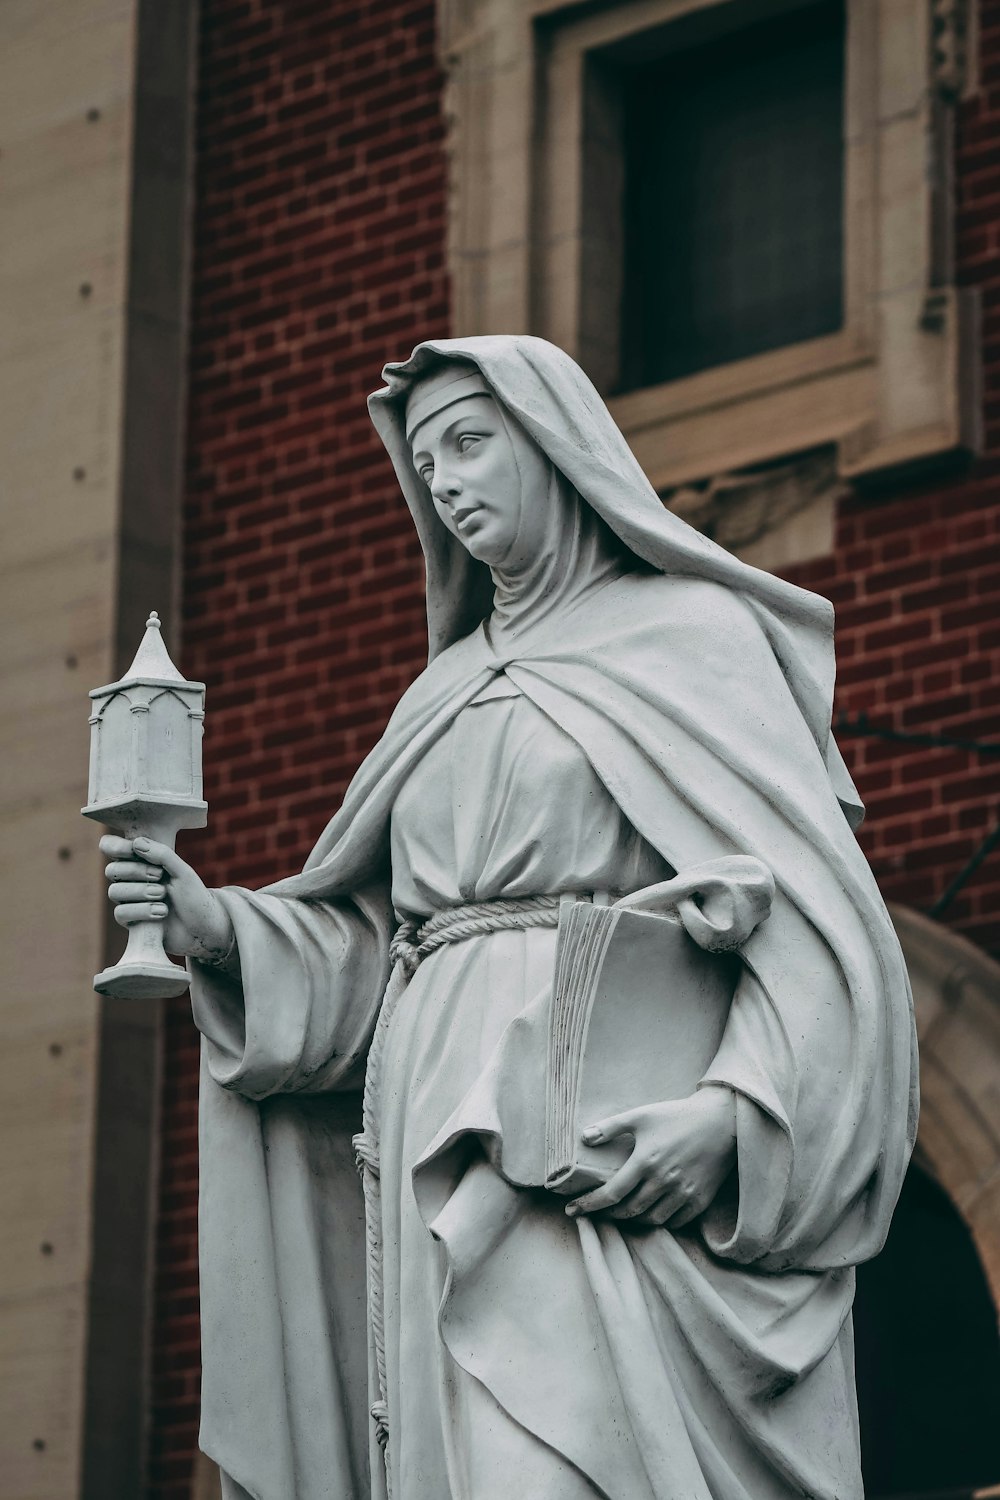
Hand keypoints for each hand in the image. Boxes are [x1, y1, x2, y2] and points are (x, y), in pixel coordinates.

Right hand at [100, 835, 233, 961]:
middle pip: (112, 870)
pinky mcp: (131, 921)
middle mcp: (131, 880)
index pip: (110, 846)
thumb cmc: (193, 895)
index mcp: (140, 861)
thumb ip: (163, 855)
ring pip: (114, 891)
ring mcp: (129, 901)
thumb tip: (137, 843)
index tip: (135, 850)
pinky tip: (161, 912)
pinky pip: (120, 913)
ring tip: (162, 895)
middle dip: (135, 871)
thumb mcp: (182, 871)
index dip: (116, 847)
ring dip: (140, 891)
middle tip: (159, 876)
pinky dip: (142, 911)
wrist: (203, 926)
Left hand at [566, 1086, 736, 1228]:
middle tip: (596, 1212)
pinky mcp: (700, 1200)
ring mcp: (683, 1194)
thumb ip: (611, 1127)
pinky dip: (659, 1221)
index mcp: (646, 1161)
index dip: (589, 1205)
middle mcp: (663, 1182)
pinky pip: (675, 1222)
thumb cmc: (677, 1116)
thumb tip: (584, 1137)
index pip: (611, 1194)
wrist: (722, 1121)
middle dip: (608, 1215)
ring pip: (651, 1220)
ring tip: (621, 1212)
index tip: (572, 1211)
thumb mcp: (641, 1115)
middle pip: (629, 1211)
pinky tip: (650, 1213)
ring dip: (633, 1220)